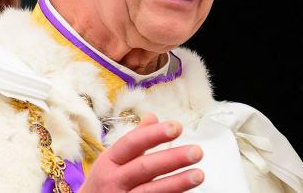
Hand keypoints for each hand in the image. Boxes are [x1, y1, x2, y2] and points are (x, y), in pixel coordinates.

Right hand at [80, 113, 203, 191]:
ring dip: (177, 183)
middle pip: (144, 168)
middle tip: (197, 152)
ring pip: (151, 191)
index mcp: (109, 161)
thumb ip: (135, 139)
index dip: (154, 135)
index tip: (176, 127)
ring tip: (198, 175)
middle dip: (172, 159)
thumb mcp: (112, 159)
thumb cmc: (103, 183)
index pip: (132, 143)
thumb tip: (152, 117)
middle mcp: (113, 181)